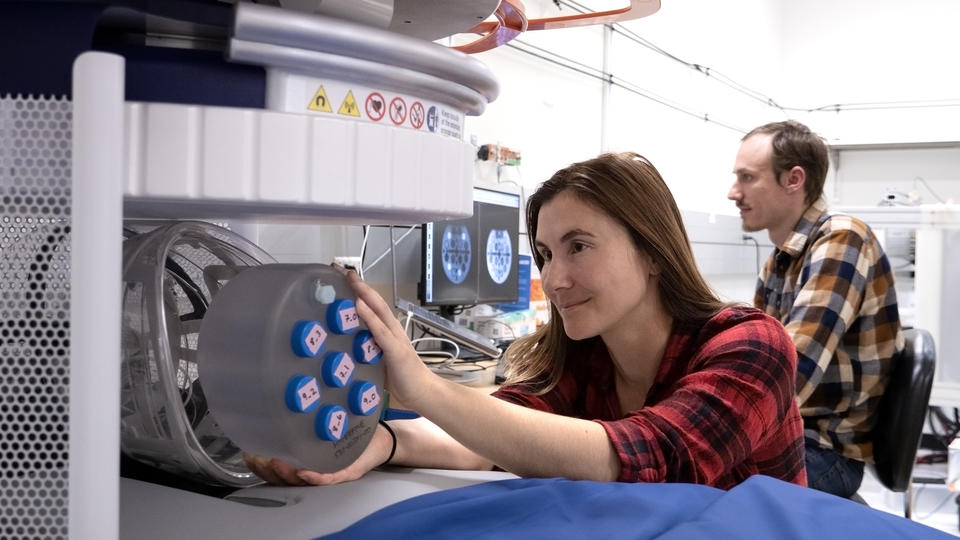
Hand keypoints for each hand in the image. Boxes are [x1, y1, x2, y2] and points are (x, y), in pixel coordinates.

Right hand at [243, 421, 394, 485]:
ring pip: (303, 480)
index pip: (278, 467)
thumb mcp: (323, 420)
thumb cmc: (350, 430)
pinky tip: (305, 471)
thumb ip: (304, 415)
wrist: (382, 436)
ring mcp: (331, 472)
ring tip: (275, 463)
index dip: (260, 464)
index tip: (248, 454)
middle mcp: (316, 469)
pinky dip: (316, 475)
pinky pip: (330, 477)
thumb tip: (281, 395)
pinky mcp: (349, 471)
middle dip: (268, 470)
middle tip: (256, 458)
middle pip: (286, 477)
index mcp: (306, 458)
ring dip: (287, 473)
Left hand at [342, 269, 437, 409]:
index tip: (343, 277)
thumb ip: (367, 352)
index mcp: (388, 332)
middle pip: (375, 301)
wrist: (423, 394)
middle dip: (358, 284)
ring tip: (350, 278)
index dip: (359, 291)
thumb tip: (346, 349)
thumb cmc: (402, 380)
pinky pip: (380, 329)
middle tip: (340, 269)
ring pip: (378, 309)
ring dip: (363, 293)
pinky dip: (369, 316)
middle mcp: (392, 329)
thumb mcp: (378, 363)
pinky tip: (358, 305)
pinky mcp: (395, 349)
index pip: (372, 306)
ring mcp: (395, 337)